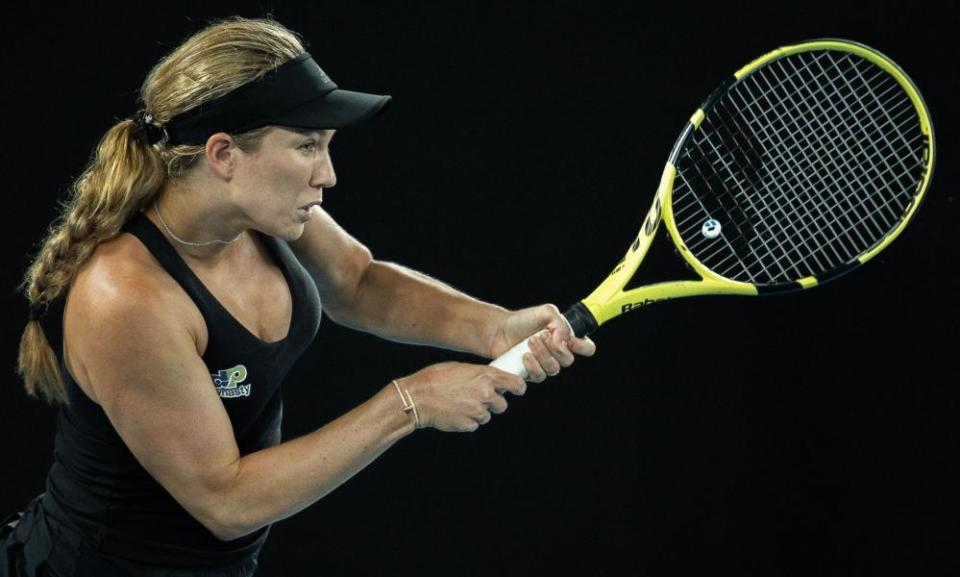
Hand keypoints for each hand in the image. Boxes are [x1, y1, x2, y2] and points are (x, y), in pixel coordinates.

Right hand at [397, 362, 526, 431]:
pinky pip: (474, 424)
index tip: (517, 389)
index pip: (516, 384)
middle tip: (478, 398)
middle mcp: (485, 394)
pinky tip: (455, 412)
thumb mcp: (461, 368)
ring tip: (461, 403)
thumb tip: (489, 380)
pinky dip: (467, 420)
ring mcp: (478, 411)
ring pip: (487, 416)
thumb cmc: (435, 378)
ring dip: (478, 412)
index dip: (518, 387)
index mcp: (485, 376)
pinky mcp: (468, 424)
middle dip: (493, 403)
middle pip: (502, 404)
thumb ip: (479, 375)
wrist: (418, 397)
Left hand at [490, 304, 596, 381]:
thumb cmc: (523, 320)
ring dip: (542, 355)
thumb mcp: (546, 312)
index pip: (587, 348)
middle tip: (540, 335)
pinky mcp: (532, 373)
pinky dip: (533, 366)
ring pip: (554, 369)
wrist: (499, 330)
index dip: (583, 347)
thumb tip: (563, 341)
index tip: (570, 340)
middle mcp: (558, 353)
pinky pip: (540, 376)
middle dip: (554, 348)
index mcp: (566, 338)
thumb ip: (560, 322)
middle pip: (568, 360)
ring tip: (530, 342)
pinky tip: (524, 356)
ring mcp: (546, 365)